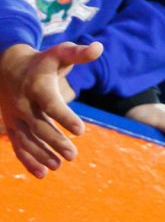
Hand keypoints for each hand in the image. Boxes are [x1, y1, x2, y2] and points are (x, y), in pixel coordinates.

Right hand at [0, 40, 101, 176]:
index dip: (65, 117)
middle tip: (73, 155)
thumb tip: (99, 48)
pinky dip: (28, 160)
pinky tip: (42, 174)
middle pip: (38, 126)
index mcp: (37, 86)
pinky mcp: (11, 126)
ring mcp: (15, 116)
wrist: (8, 67)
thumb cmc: (43, 62)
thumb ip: (79, 53)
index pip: (50, 104)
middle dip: (54, 142)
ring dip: (41, 155)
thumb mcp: (60, 53)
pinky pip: (18, 145)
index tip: (81, 131)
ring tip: (59, 166)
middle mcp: (23, 103)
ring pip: (26, 140)